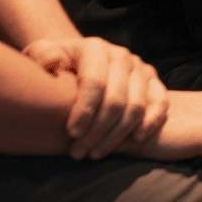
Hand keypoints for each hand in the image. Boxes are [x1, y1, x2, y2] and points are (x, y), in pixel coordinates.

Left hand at [22, 36, 168, 159]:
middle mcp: (121, 55)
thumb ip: (42, 55)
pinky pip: (161, 103)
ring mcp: (140, 68)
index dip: (84, 111)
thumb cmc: (55, 66)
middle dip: (97, 131)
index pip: (94, 82)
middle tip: (79, 153)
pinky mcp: (154, 82)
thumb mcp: (39, 54)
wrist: (78, 63)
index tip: (72, 134)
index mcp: (94, 48)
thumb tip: (55, 64)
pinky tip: (136, 141)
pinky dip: (151, 123)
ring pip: (137, 107)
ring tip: (96, 153)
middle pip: (116, 99)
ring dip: (118, 135)